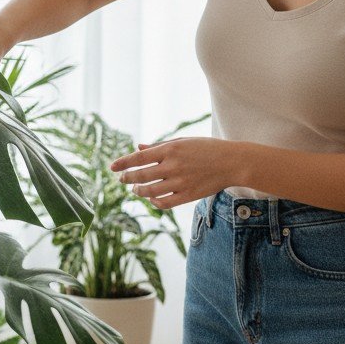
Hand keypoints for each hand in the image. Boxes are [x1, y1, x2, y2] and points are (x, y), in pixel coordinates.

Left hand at [109, 138, 234, 208]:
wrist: (232, 162)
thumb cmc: (206, 148)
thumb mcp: (183, 141)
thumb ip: (159, 146)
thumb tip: (138, 148)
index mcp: (171, 149)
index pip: (139, 158)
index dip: (123, 163)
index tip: (112, 167)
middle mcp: (173, 166)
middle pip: (141, 176)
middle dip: (127, 178)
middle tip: (122, 179)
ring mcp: (181, 182)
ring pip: (150, 191)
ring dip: (139, 191)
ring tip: (135, 189)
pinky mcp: (188, 195)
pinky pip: (165, 202)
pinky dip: (154, 202)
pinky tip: (151, 198)